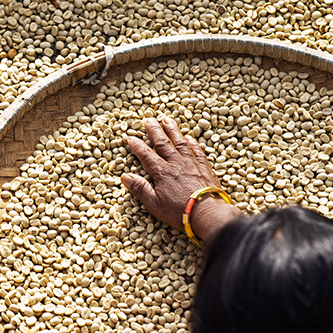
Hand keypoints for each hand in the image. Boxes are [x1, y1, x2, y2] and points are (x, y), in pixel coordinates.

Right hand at [121, 116, 242, 241]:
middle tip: (149, 120)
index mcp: (162, 172)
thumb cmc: (180, 211)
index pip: (146, 155)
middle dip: (154, 131)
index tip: (130, 137)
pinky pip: (196, 150)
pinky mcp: (204, 167)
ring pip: (180, 142)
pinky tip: (189, 138)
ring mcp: (192, 163)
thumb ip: (140, 189)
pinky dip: (191, 143)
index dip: (137, 146)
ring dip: (172, 130)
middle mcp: (176, 163)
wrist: (208, 213)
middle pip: (163, 143)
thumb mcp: (155, 204)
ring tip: (167, 120)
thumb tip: (125, 177)